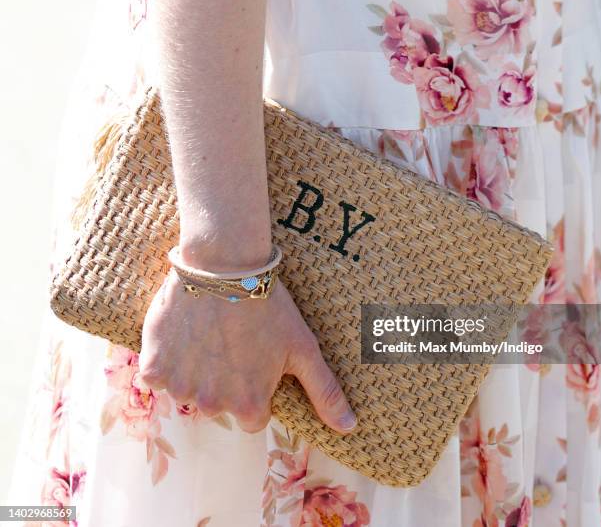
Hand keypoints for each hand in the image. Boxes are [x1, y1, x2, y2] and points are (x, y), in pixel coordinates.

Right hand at [139, 269, 356, 433]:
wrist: (224, 267)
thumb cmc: (269, 307)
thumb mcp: (304, 349)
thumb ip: (325, 393)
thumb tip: (349, 429)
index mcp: (248, 406)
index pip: (252, 418)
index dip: (255, 388)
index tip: (253, 360)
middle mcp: (212, 405)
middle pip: (218, 404)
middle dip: (224, 381)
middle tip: (231, 343)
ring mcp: (181, 387)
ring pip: (188, 391)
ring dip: (195, 371)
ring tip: (208, 334)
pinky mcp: (154, 367)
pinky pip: (158, 377)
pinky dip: (167, 360)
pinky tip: (183, 334)